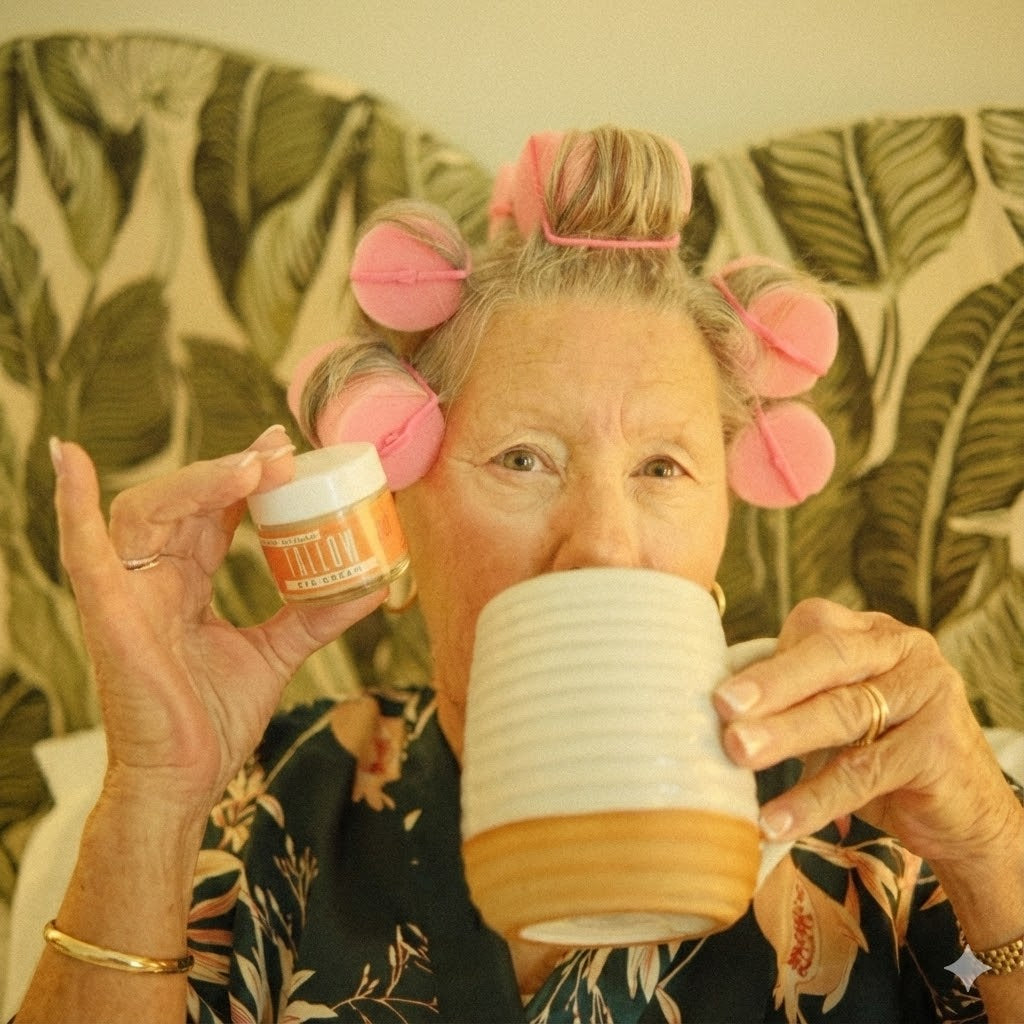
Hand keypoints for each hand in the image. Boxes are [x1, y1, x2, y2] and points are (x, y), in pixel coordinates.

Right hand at [51, 428, 386, 816]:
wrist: (184, 783)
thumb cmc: (213, 722)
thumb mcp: (275, 653)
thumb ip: (315, 615)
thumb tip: (372, 584)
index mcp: (184, 584)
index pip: (214, 512)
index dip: (246, 478)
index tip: (287, 452)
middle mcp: (152, 580)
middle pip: (185, 502)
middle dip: (232, 470)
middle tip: (281, 450)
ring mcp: (126, 594)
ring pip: (149, 511)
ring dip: (199, 481)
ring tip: (252, 467)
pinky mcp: (108, 617)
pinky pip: (83, 553)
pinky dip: (71, 505)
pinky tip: (68, 458)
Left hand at [713, 598, 1021, 866]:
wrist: (965, 813)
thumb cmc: (881, 753)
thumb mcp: (836, 715)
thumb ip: (792, 699)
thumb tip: (713, 707)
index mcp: (872, 632)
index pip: (813, 630)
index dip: (766, 661)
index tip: (718, 691)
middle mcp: (906, 650)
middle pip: (829, 660)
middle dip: (771, 685)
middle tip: (723, 707)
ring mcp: (929, 694)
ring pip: (844, 713)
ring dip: (785, 735)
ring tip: (738, 753)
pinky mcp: (939, 747)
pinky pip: (864, 773)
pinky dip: (815, 799)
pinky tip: (777, 820)